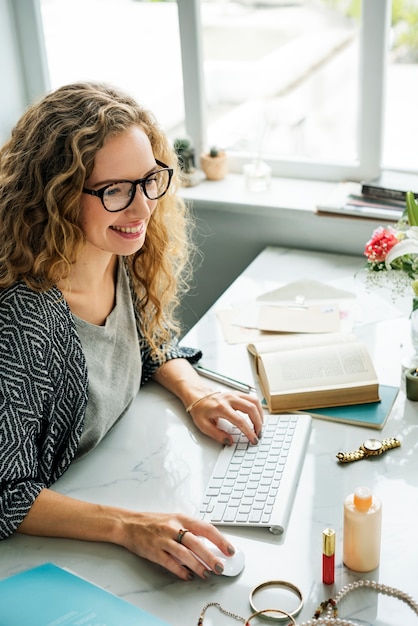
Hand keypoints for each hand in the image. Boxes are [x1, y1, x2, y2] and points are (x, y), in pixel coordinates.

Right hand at [119, 511, 235, 579]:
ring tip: (206, 574)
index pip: (205, 528)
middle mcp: (173, 528)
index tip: (229, 550)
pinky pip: (169, 563)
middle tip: (220, 567)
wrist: (129, 524)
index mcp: (181, 518)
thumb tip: (209, 544)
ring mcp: (163, 540)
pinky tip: (187, 576)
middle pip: (196, 543)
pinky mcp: (153, 551)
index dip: (220, 540)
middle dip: (210, 557)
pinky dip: (180, 570)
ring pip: (184, 554)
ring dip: (197, 566)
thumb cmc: (153, 522)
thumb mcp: (174, 520)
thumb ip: (189, 530)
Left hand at [188, 390, 263, 445]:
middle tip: (258, 434)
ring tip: (259, 426)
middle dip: (258, 423)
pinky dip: (257, 408)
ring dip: (260, 414)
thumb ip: (217, 435)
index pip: (239, 420)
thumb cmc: (200, 410)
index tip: (253, 439)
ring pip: (254, 401)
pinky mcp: (237, 394)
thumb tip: (229, 441)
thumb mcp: (204, 425)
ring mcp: (234, 395)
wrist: (197, 397)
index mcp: (221, 407)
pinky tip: (257, 416)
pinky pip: (252, 398)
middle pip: (251, 408)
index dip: (248, 431)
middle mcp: (229, 399)